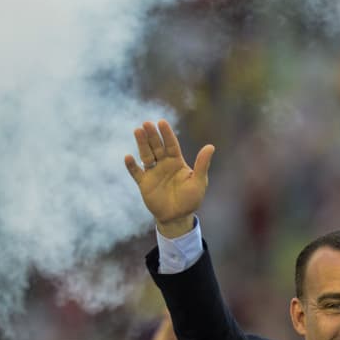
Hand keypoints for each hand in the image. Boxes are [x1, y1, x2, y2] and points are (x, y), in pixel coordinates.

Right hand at [124, 119, 213, 236]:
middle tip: (147, 123)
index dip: (166, 134)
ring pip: (146, 155)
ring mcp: (153, 173)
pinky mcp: (144, 183)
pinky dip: (132, 166)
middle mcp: (163, 164)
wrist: (178, 217)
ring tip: (137, 131)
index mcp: (176, 162)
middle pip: (156, 147)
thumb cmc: (191, 199)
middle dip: (152, 135)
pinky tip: (128, 157)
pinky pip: (136, 173)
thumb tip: (210, 146)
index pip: (171, 144)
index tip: (161, 122)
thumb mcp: (199, 182)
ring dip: (141, 144)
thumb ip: (202, 165)